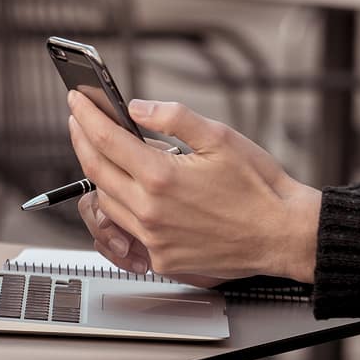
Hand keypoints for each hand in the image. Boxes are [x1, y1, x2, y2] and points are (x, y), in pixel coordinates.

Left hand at [67, 91, 320, 283]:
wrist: (282, 234)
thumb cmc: (259, 187)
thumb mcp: (221, 137)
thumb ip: (174, 118)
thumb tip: (137, 108)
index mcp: (162, 178)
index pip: (106, 141)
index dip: (86, 116)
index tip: (77, 100)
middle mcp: (150, 212)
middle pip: (96, 171)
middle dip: (83, 140)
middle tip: (80, 120)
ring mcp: (153, 240)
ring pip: (106, 202)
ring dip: (100, 174)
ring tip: (107, 152)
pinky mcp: (162, 259)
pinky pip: (128, 229)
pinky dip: (122, 205)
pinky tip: (134, 189)